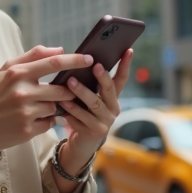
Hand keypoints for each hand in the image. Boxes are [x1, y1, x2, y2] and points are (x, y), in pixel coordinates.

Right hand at [0, 45, 92, 154]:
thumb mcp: (5, 70)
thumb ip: (32, 56)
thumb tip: (59, 49)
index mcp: (17, 73)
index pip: (54, 62)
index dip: (75, 60)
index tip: (90, 59)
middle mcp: (22, 92)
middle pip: (61, 89)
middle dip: (67, 91)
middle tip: (65, 92)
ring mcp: (25, 112)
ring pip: (56, 107)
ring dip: (54, 107)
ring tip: (38, 107)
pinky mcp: (27, 130)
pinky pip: (50, 123)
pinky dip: (47, 121)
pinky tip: (33, 119)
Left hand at [57, 49, 132, 164]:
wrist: (82, 142)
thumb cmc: (83, 113)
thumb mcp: (89, 98)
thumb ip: (89, 83)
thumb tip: (79, 60)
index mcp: (113, 97)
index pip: (122, 78)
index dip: (126, 65)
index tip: (128, 50)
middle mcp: (113, 109)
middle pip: (109, 90)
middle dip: (102, 77)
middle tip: (94, 66)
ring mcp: (105, 122)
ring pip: (94, 104)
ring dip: (82, 92)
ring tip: (70, 82)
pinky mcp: (94, 132)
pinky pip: (81, 118)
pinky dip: (71, 110)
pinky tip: (62, 104)